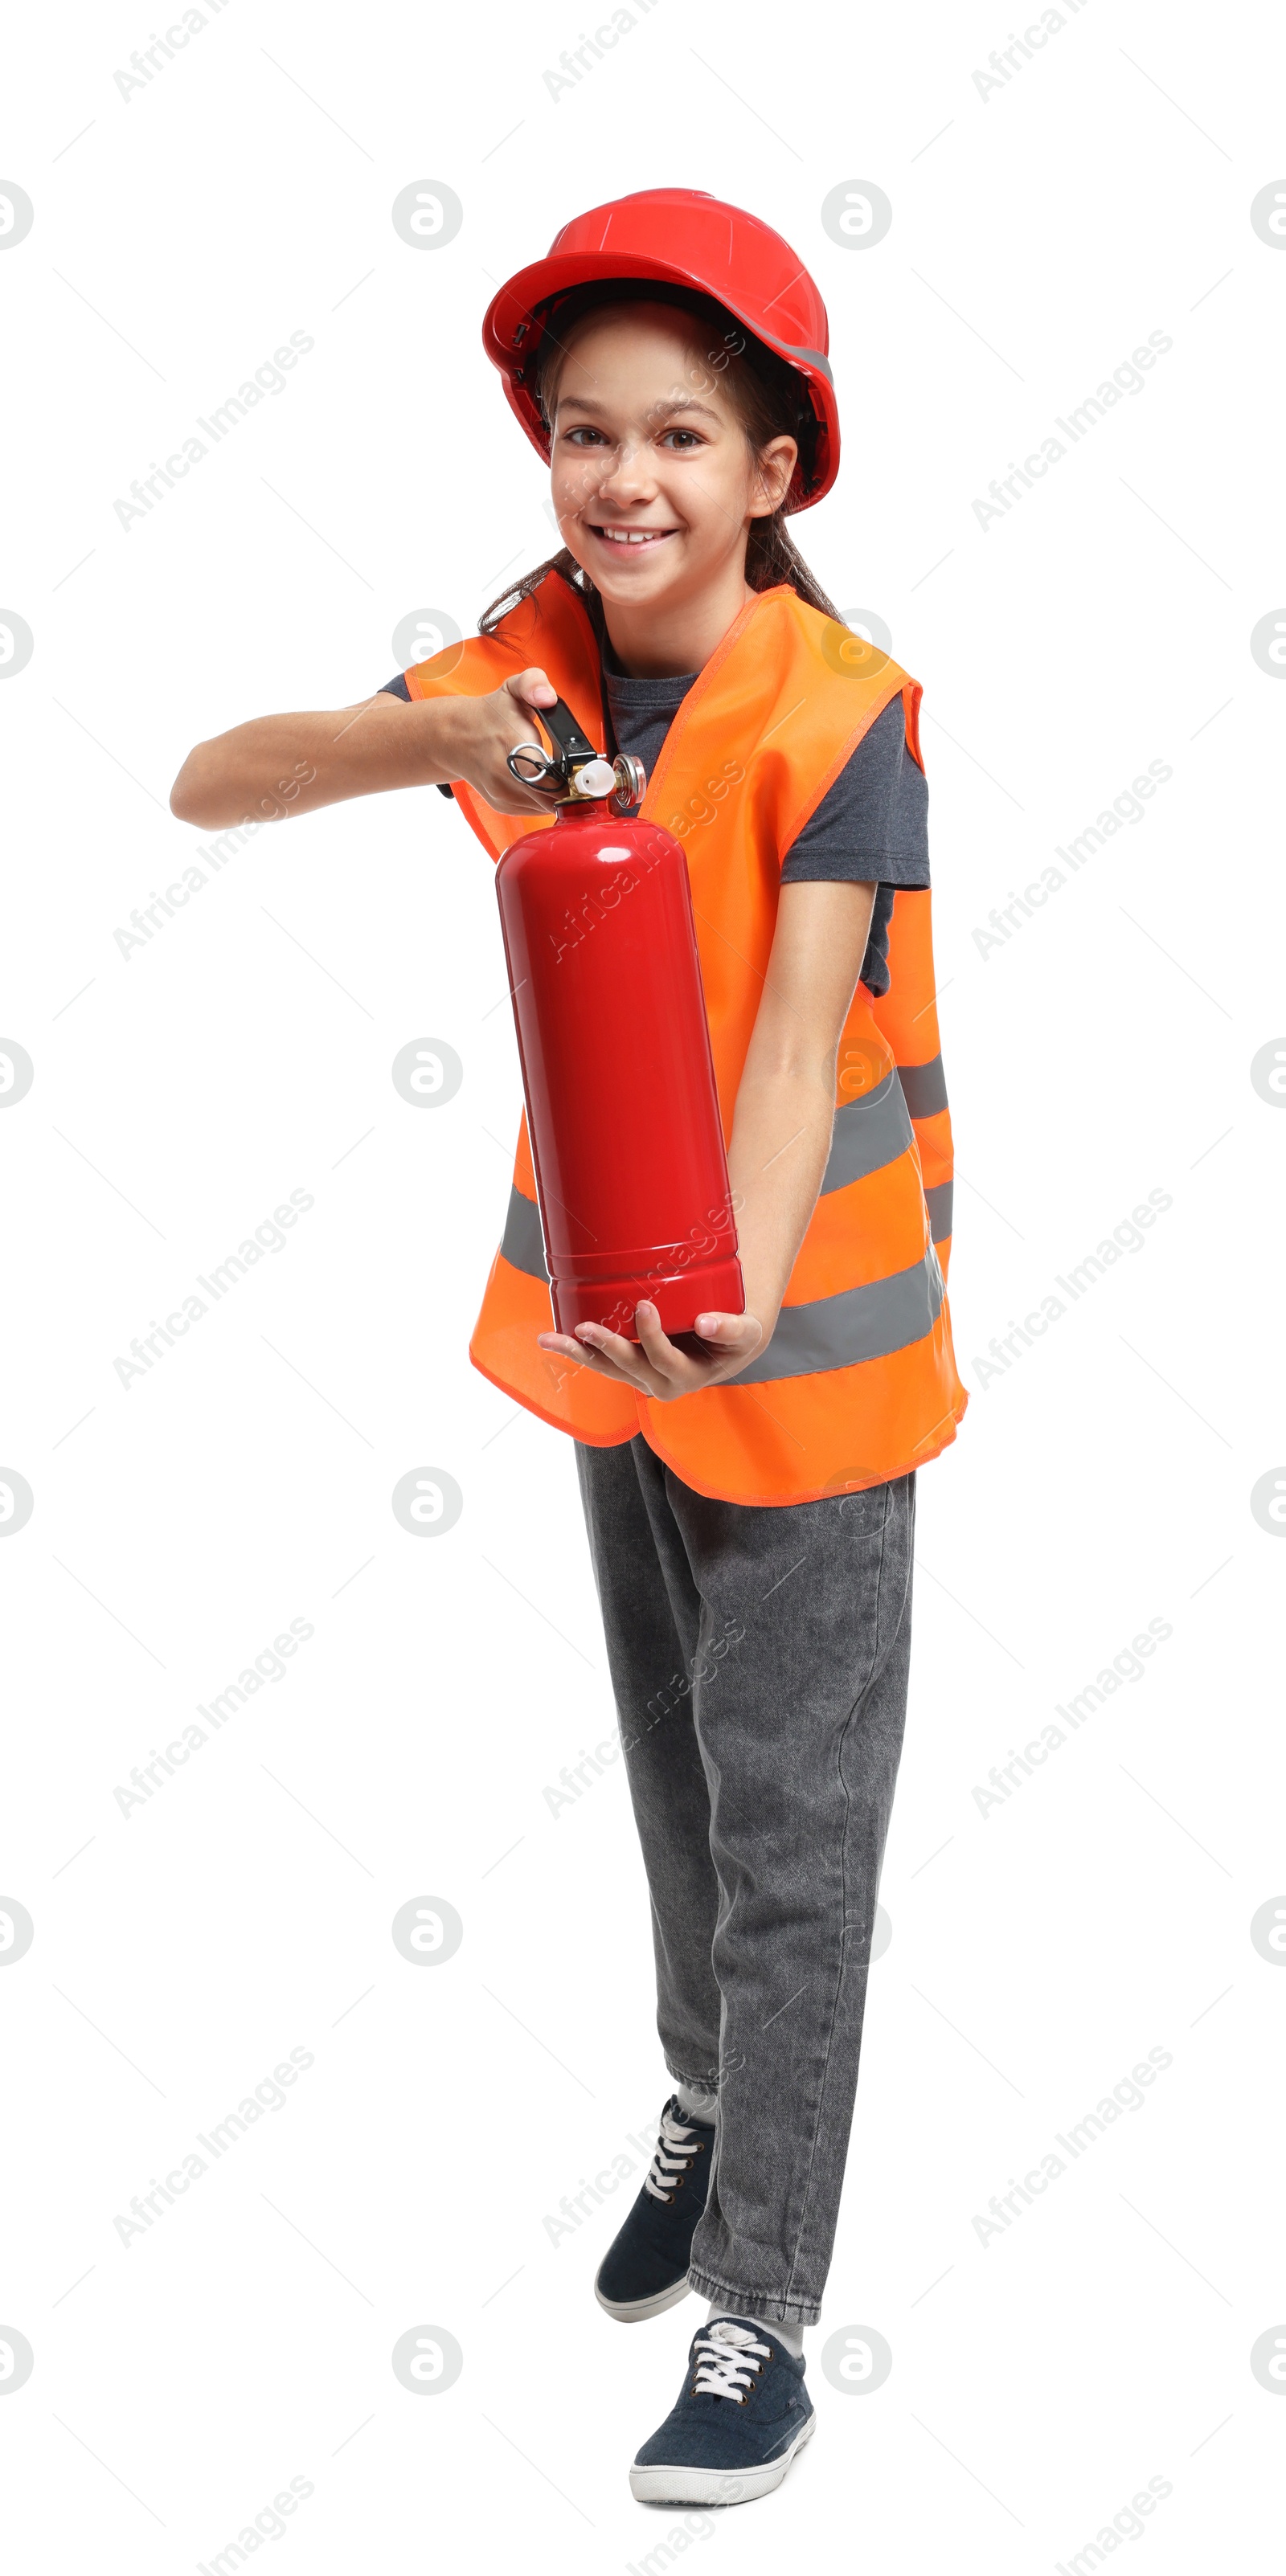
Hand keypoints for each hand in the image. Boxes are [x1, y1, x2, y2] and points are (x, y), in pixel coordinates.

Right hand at [442, 666, 567, 814]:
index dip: (575, 779)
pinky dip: (545, 799)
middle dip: (571, 787)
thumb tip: (548, 698)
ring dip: (559, 795)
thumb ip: (534, 682)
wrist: (456, 738)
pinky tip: (544, 781)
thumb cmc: (491, 715)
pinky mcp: (503, 805)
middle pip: (555, 797)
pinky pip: (536, 810)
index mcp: (512, 746)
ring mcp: (503, 794)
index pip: (554, 779)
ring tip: (561, 774)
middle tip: (577, 773)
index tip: (584, 772)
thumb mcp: (513, 688)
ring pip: (547, 807)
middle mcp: (505, 776)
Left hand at [537, 1299, 770, 1401]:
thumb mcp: (746, 1333)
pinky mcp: (625, 1364)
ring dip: (576, 1353)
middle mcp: (657, 1383)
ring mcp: (638, 1375)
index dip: (651, 1337)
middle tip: (587, 1327)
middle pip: (627, 1367)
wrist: (724, 1346)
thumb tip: (706, 1323)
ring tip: (549, 1340)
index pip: (664, 1359)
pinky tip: (551, 1338)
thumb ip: (731, 1328)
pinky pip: (598, 1359)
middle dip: (606, 1347)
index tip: (643, 1305)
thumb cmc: (735, 1336)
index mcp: (686, 1377)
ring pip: (604, 1367)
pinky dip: (575, 1348)